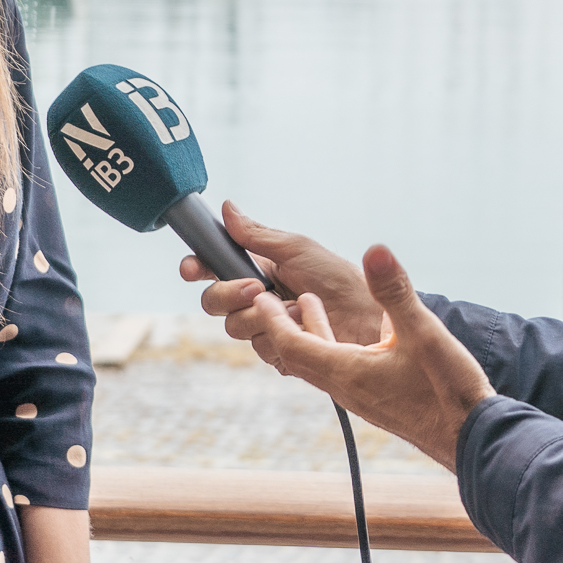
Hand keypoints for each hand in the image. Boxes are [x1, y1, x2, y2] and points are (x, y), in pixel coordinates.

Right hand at [179, 203, 386, 362]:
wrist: (369, 316)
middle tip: (259, 288)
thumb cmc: (338, 277)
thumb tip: (227, 208)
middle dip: (230, 295)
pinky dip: (282, 339)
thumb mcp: (297, 249)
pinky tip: (305, 330)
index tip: (192, 268)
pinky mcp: (280, 354)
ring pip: (236, 328)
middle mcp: (256, 299)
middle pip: (214, 302)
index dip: (195, 267)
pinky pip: (262, 351)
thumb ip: (258, 235)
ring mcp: (266, 327)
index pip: (212, 267)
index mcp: (256, 268)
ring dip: (265, 317)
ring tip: (298, 308)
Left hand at [248, 244, 494, 467]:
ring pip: (318, 365)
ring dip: (307, 334)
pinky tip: (350, 339)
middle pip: (297, 356)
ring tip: (308, 305)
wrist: (471, 440)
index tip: (258, 295)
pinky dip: (328, 348)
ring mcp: (361, 398)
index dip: (271, 318)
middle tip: (268, 297)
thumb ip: (395, 291)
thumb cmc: (448, 390)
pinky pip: (337, 373)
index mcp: (347, 371)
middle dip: (280, 325)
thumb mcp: (423, 331)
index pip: (292, 344)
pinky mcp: (376, 403)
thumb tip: (375, 252)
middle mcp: (346, 388)